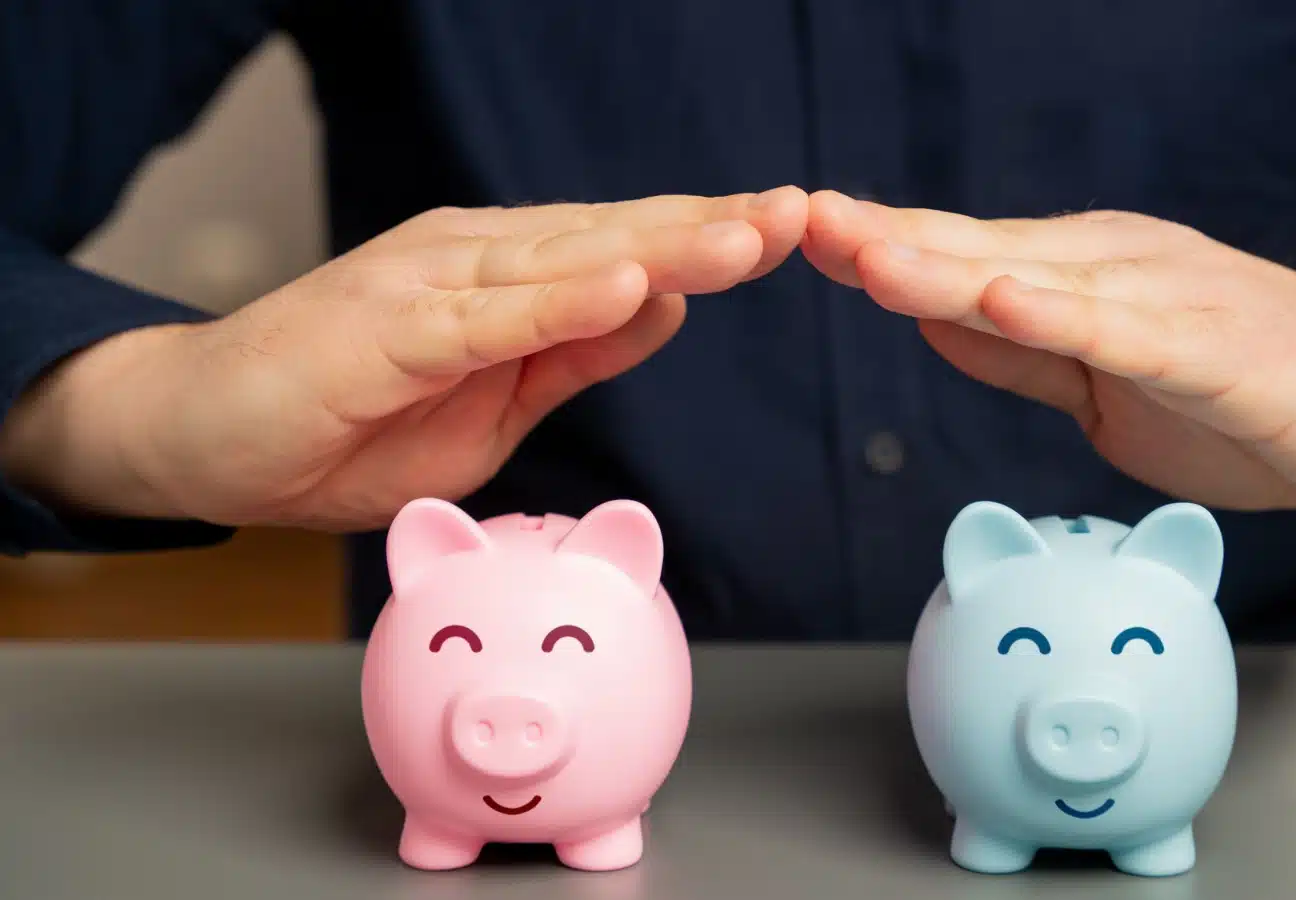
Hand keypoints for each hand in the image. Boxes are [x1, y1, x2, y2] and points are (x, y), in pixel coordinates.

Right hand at [1, 187, 808, 529]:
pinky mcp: (386, 328)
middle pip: (613, 240)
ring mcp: (429, 287)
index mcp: (507, 281)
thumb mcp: (491, 406)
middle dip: (711, 229)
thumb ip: (571, 355)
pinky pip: (488, 318)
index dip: (708, 242)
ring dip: (661, 248)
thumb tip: (661, 311)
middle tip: (802, 213)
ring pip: (566, 262)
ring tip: (748, 236)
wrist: (206, 438)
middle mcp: (476, 263)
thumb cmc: (344, 421)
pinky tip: (628, 284)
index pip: (626, 252)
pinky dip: (560, 301)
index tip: (793, 231)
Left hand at [803, 191, 1295, 521]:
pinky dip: (1067, 316)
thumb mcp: (1102, 388)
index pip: (961, 257)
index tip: (793, 236)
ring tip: (866, 254)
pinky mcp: (1221, 349)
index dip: (880, 247)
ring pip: (1042, 280)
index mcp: (1083, 276)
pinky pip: (1132, 332)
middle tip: (797, 219)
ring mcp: (1170, 300)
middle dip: (887, 238)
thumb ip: (1021, 354)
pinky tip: (1006, 299)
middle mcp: (1118, 268)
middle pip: (983, 251)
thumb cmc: (1243, 399)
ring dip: (950, 266)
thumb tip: (931, 319)